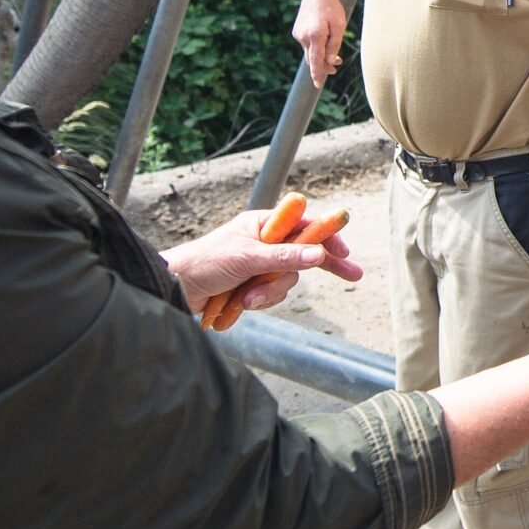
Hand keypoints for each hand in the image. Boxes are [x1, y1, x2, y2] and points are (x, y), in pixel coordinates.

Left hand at [164, 211, 363, 310]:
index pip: (303, 225)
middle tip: (353, 275)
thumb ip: (284, 257)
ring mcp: (258, 265)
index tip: (343, 250)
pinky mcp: (251, 286)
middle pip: (303, 253)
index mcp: (262, 224)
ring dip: (270, 293)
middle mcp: (264, 242)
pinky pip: (272, 295)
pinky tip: (242, 304)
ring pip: (287, 280)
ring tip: (248, 299)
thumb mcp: (247, 258)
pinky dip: (261, 302)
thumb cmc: (204, 263)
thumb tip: (318, 254)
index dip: (325, 236)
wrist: (175, 289)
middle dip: (321, 267)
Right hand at [291, 0, 348, 85]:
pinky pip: (307, 45)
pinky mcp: (296, 32)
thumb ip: (334, 45)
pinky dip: (315, 47)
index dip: (317, 73)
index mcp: (315, 34)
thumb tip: (330, 62)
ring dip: (320, 56)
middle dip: (323, 65)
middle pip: (312, 59)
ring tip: (334, 53)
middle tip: (336, 67)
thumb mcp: (339, 26)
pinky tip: (322, 36)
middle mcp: (303, 36)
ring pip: (310, 52)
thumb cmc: (332, 9)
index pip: (316, 60)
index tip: (318, 85)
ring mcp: (298, 34)